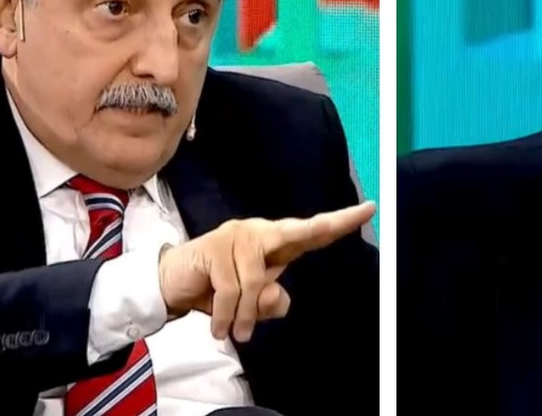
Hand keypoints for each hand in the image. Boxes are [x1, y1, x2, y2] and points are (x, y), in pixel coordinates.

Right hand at [157, 201, 374, 341]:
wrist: (173, 284)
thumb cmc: (218, 290)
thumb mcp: (252, 304)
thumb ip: (270, 302)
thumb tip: (274, 294)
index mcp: (275, 243)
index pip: (312, 232)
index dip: (340, 222)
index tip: (369, 209)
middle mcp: (259, 232)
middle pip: (295, 231)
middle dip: (319, 228)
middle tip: (340, 222)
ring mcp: (236, 236)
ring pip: (256, 281)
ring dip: (246, 315)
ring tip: (235, 332)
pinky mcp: (213, 246)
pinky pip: (231, 289)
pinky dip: (228, 315)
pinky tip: (221, 328)